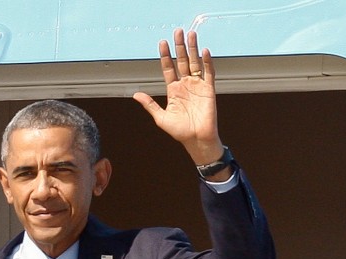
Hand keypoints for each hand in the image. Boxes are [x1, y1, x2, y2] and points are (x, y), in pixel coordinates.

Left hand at [133, 28, 224, 166]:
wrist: (196, 140)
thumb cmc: (179, 131)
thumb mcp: (160, 117)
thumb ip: (149, 104)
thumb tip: (136, 94)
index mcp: (173, 90)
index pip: (168, 68)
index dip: (165, 56)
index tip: (162, 43)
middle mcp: (185, 84)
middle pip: (182, 61)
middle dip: (179, 46)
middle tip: (178, 31)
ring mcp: (197, 85)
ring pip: (195, 62)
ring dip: (193, 49)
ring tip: (191, 34)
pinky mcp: (209, 89)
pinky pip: (208, 73)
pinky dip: (207, 62)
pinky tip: (204, 51)